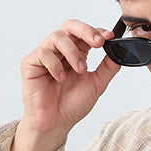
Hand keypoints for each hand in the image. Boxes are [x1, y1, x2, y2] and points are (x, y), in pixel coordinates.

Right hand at [18, 19, 119, 139]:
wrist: (56, 124)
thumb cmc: (72, 105)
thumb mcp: (96, 85)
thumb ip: (107, 68)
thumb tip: (119, 52)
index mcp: (75, 53)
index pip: (84, 33)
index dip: (96, 31)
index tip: (109, 37)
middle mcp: (60, 51)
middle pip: (70, 26)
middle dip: (86, 31)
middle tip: (98, 42)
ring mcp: (45, 55)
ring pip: (57, 37)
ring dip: (72, 52)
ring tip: (79, 70)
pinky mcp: (30, 63)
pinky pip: (43, 53)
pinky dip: (54, 64)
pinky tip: (60, 78)